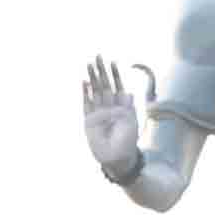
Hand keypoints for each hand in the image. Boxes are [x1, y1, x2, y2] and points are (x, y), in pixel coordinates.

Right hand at [79, 60, 143, 180]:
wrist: (117, 158)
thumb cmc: (127, 142)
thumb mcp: (131, 122)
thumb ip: (128, 107)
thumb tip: (129, 92)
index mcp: (121, 106)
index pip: (117, 86)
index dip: (115, 75)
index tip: (113, 62)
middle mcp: (109, 107)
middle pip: (104, 85)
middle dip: (101, 71)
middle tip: (98, 56)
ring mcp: (98, 113)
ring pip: (94, 91)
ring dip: (92, 78)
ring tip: (89, 65)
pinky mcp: (89, 120)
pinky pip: (86, 104)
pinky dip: (85, 93)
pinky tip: (84, 82)